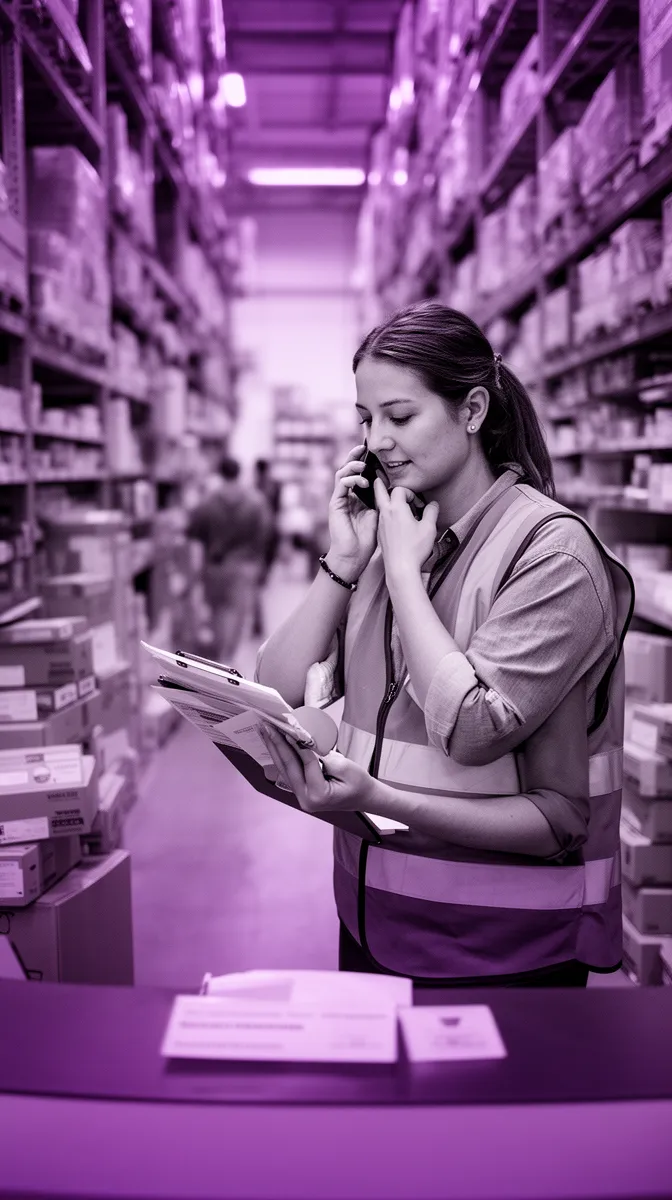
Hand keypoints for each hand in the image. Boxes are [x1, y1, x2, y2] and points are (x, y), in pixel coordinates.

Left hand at [260, 724, 376, 813]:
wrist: (364, 797)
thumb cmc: (359, 783)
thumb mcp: (346, 767)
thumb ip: (324, 757)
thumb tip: (305, 743)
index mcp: (318, 795)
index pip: (306, 764)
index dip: (297, 745)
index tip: (287, 728)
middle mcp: (306, 799)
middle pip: (288, 767)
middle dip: (277, 744)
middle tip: (267, 726)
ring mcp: (301, 796)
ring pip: (284, 769)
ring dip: (274, 748)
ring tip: (265, 731)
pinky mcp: (301, 791)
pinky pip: (288, 771)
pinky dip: (281, 755)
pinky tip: (274, 743)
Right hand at [326, 443, 378, 577]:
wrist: (354, 556)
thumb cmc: (367, 539)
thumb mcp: (379, 514)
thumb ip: (381, 499)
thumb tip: (391, 486)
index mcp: (356, 496)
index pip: (358, 473)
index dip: (364, 461)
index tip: (374, 452)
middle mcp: (346, 495)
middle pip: (347, 469)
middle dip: (354, 456)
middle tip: (364, 447)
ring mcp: (339, 499)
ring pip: (342, 473)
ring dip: (353, 466)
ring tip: (364, 466)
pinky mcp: (335, 504)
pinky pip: (340, 484)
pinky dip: (351, 479)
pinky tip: (362, 481)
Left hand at [373, 478, 438, 581]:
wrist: (400, 568)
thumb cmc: (415, 548)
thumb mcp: (429, 528)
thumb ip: (431, 512)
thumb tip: (433, 504)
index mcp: (396, 508)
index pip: (400, 489)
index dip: (411, 493)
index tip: (419, 505)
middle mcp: (385, 514)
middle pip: (379, 492)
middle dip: (381, 484)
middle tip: (380, 477)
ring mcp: (381, 525)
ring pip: (379, 506)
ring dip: (385, 500)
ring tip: (389, 498)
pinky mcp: (380, 535)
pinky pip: (381, 518)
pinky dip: (386, 513)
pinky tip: (394, 520)